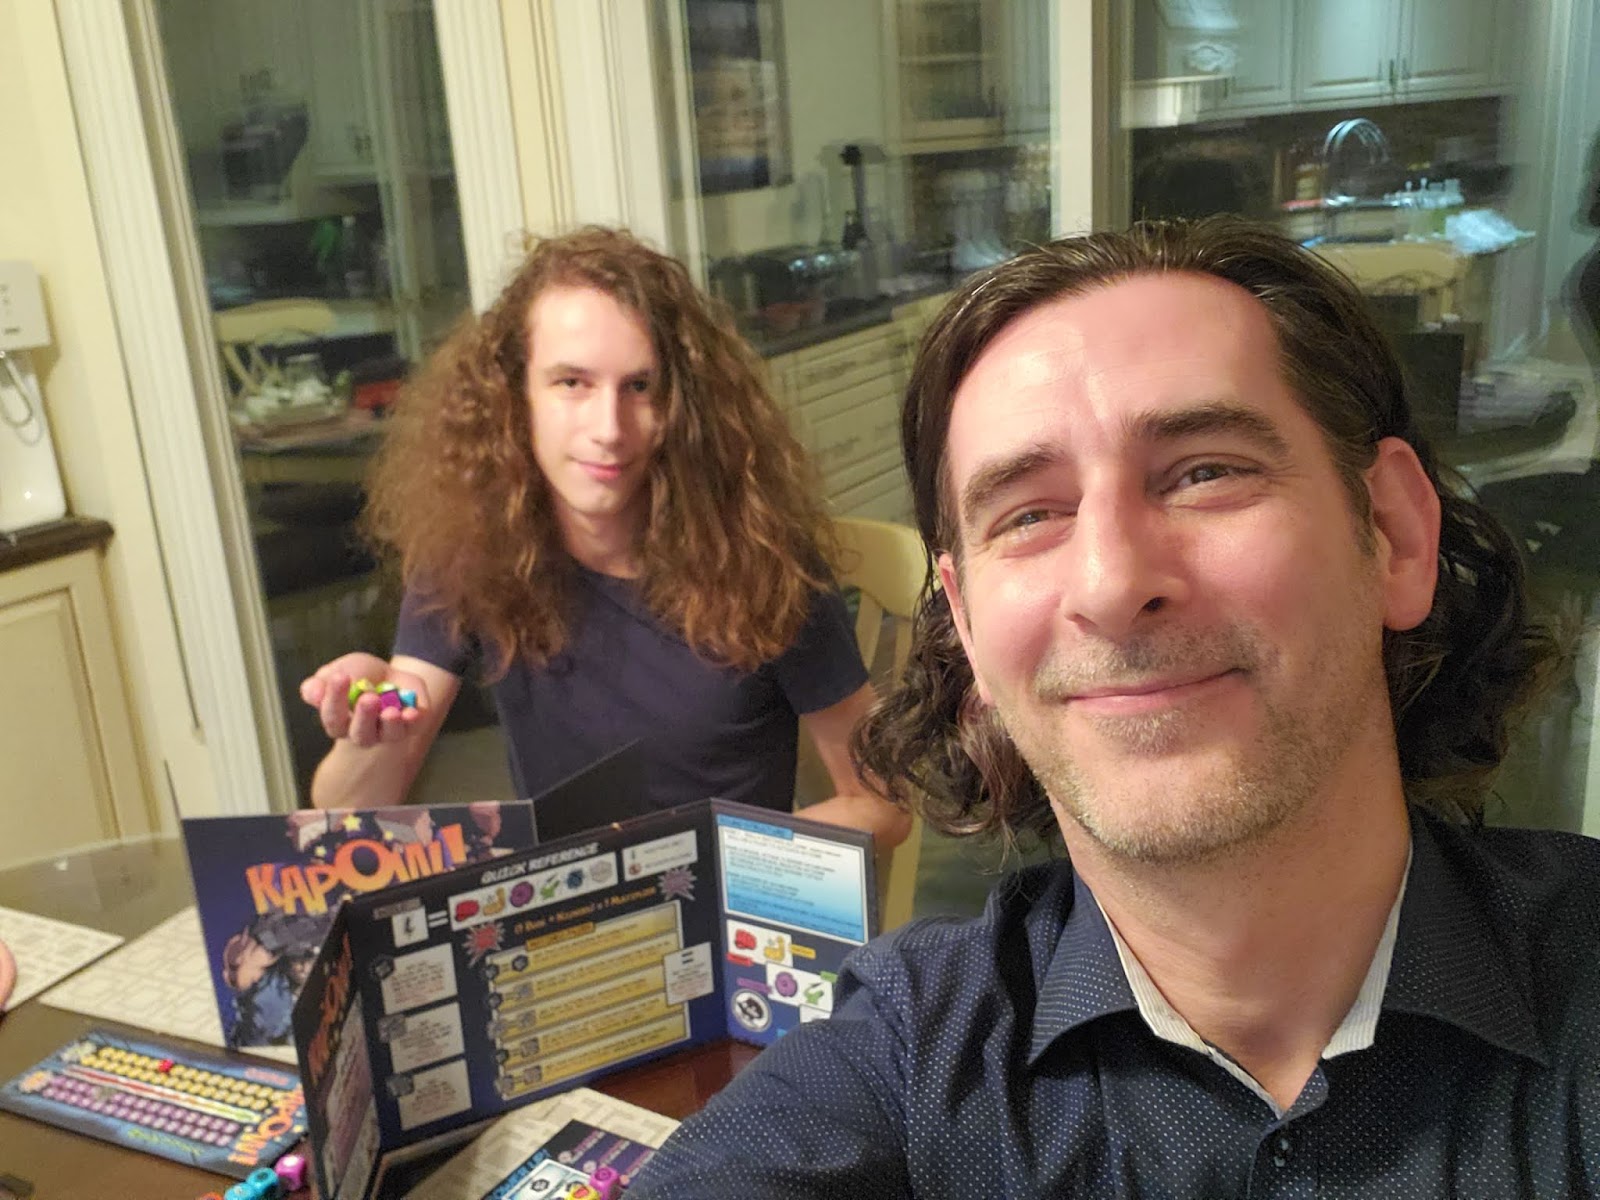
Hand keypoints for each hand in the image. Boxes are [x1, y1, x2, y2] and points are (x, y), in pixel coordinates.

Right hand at [300, 651, 429, 747]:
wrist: (387, 674)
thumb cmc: (354, 676)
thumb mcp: (336, 671)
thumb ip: (321, 683)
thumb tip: (313, 692)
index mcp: (339, 722)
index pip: (333, 716)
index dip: (334, 698)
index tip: (340, 677)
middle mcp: (362, 733)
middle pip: (361, 734)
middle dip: (364, 717)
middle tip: (368, 698)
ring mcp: (388, 732)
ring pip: (388, 735)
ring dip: (390, 724)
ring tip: (391, 711)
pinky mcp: (411, 725)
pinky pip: (413, 728)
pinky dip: (413, 721)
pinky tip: (412, 712)